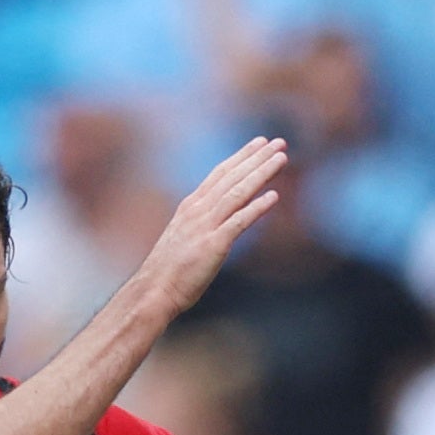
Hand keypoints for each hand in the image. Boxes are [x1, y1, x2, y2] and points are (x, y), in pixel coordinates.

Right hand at [133, 136, 286, 316]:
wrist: (153, 291)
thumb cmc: (168, 272)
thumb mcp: (183, 240)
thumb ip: (200, 227)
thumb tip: (214, 225)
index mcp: (191, 207)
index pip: (220, 174)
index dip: (241, 157)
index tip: (260, 144)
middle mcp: (198, 211)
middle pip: (232, 177)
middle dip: (257, 158)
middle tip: (279, 142)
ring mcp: (205, 227)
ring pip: (237, 193)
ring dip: (261, 174)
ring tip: (281, 159)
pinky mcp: (213, 246)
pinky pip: (238, 222)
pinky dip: (256, 207)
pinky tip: (274, 197)